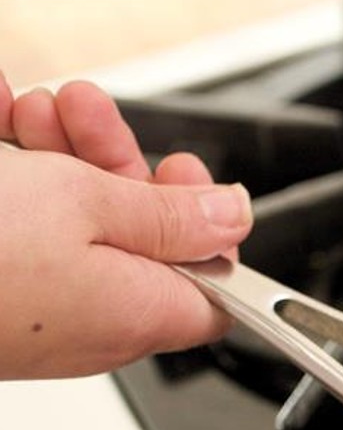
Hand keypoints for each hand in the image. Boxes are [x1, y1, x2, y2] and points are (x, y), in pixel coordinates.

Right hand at [0, 72, 251, 378]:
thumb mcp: (91, 207)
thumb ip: (171, 213)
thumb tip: (233, 219)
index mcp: (138, 313)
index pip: (212, 290)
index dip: (210, 230)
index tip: (187, 176)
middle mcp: (90, 322)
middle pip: (134, 236)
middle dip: (113, 159)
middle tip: (89, 114)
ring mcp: (35, 309)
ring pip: (68, 220)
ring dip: (57, 150)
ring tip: (32, 107)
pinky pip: (17, 223)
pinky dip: (13, 168)